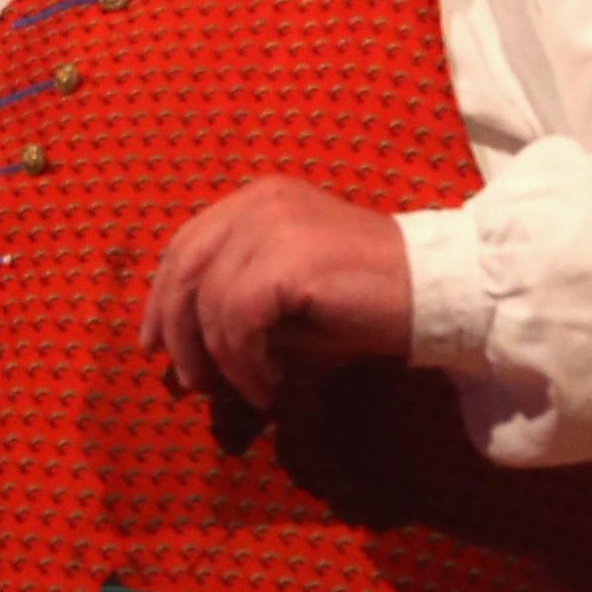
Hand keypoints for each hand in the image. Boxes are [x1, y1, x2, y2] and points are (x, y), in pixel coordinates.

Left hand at [137, 175, 411, 410]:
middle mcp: (259, 202)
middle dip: (176, 331)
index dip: (161, 297)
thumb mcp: (289, 291)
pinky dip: (246, 362)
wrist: (438, 292)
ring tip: (249, 391)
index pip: (185, 245)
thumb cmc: (365, 298)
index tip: (153, 344)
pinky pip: (238, 320)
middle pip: (184, 269)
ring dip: (221, 359)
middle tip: (186, 381)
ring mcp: (273, 225)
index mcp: (257, 200)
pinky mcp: (288, 261)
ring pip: (209, 302)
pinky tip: (269, 386)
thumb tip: (183, 346)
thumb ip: (237, 299)